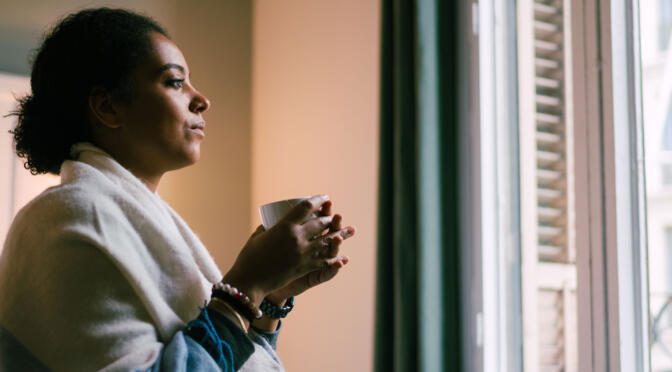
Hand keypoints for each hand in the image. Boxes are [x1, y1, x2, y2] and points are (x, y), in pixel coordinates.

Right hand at [223, 195, 340, 305]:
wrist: (250, 281)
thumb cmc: (249, 258)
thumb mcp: (257, 237)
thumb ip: (266, 229)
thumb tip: (269, 223)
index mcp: (284, 226)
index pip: (306, 207)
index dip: (318, 200)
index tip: (324, 197)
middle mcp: (297, 237)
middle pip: (320, 223)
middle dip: (329, 218)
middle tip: (334, 216)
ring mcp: (302, 253)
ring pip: (327, 241)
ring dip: (340, 235)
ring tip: (349, 230)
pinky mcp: (305, 267)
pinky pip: (324, 261)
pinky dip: (334, 259)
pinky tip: (342, 258)